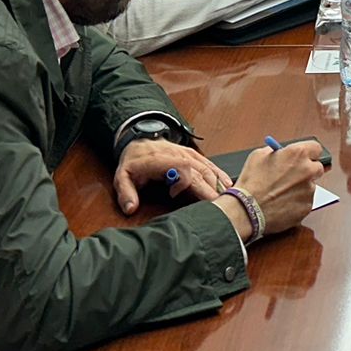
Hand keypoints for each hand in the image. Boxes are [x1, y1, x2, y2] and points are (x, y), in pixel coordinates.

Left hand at [114, 138, 231, 213]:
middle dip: (211, 188)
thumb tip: (131, 208)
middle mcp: (177, 155)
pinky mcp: (192, 155)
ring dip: (218, 182)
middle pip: (198, 170)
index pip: (181, 169)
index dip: (190, 183)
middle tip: (221, 205)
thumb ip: (125, 193)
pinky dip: (219, 174)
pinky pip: (208, 163)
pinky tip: (228, 184)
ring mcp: (186, 154)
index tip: (196, 197)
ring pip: (206, 166)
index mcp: (160, 160)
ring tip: (228, 197)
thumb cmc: (133, 162)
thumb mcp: (122, 177)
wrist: (138, 142)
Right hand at [221, 141, 327, 239]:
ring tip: (281, 192)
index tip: (305, 156)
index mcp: (298, 154)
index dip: (309, 152)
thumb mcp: (259, 155)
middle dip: (307, 170)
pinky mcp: (307, 207)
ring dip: (300, 188)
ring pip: (310, 186)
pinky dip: (296, 202)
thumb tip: (282, 153)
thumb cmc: (251, 183)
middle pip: (317, 168)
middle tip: (294, 175)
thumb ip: (276, 151)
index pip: (316, 148)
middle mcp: (307, 171)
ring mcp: (309, 190)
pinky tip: (282, 203)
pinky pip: (305, 201)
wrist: (247, 210)